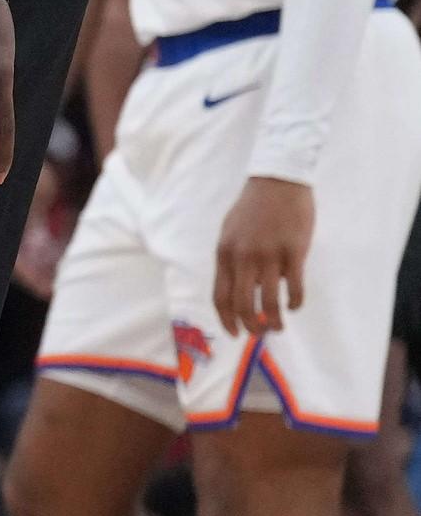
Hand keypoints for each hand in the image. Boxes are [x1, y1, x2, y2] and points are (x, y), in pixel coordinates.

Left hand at [214, 176, 316, 336]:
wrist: (277, 180)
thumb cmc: (253, 207)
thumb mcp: (230, 232)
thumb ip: (232, 259)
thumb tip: (239, 287)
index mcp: (224, 253)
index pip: (220, 296)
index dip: (226, 319)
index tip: (235, 333)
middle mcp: (243, 258)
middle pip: (242, 304)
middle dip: (250, 326)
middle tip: (259, 335)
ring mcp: (269, 255)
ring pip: (268, 301)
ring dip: (274, 321)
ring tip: (278, 327)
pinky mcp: (294, 252)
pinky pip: (294, 287)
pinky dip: (294, 303)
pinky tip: (294, 306)